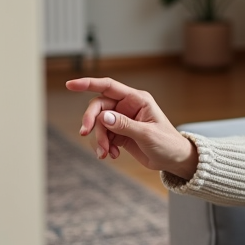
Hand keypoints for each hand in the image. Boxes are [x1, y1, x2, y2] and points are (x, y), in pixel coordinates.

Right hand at [64, 77, 197, 177]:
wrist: (174, 160)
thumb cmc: (167, 143)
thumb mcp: (146, 134)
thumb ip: (124, 125)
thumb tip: (103, 117)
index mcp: (137, 99)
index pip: (109, 86)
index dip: (88, 84)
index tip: (70, 85)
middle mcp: (127, 106)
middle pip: (99, 107)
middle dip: (92, 121)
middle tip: (85, 134)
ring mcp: (122, 119)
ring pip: (99, 124)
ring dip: (99, 139)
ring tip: (105, 154)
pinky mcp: (120, 133)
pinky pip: (103, 136)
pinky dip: (103, 146)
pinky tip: (112, 155)